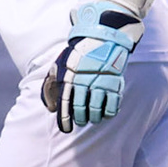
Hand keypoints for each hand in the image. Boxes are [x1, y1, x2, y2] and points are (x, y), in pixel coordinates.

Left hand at [40, 0, 144, 132]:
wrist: (102, 37)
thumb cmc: (78, 55)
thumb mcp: (60, 65)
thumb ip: (51, 86)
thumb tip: (51, 108)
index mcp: (70, 76)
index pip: (66, 103)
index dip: (65, 119)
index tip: (66, 129)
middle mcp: (85, 81)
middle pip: (81, 109)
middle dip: (80, 118)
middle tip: (81, 121)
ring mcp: (101, 82)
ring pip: (97, 109)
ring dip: (94, 117)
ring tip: (92, 117)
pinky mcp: (115, 83)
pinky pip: (113, 105)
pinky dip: (109, 112)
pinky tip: (105, 113)